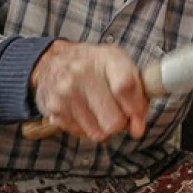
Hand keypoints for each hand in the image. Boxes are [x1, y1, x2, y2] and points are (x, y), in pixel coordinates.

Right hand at [29, 40, 149, 140]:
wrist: (53, 62)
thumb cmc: (96, 66)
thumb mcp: (122, 67)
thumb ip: (138, 96)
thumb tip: (137, 130)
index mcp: (106, 58)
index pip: (125, 88)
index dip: (135, 107)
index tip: (135, 110)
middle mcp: (82, 73)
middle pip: (114, 121)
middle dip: (120, 122)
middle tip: (116, 110)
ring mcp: (65, 93)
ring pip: (99, 133)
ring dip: (104, 126)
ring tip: (99, 108)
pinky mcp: (54, 110)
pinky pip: (83, 135)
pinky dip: (88, 127)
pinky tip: (85, 111)